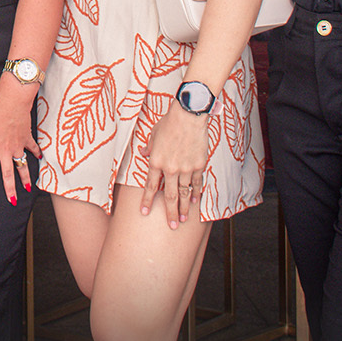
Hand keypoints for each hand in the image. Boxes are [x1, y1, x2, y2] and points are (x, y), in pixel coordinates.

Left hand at [0, 80, 38, 206]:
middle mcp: (5, 150)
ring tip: (28, 188)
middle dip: (10, 189)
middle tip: (12, 201)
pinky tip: (39, 158)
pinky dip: (36, 153)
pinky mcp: (27, 138)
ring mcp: (18, 146)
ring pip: (22, 166)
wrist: (12, 102)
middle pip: (8, 174)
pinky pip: (32, 148)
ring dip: (26, 178)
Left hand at [140, 103, 208, 228]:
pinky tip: (195, 201)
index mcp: (156, 161)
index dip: (146, 200)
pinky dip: (196, 193)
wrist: (189, 115)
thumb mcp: (153, 134)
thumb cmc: (170, 122)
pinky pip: (196, 183)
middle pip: (169, 195)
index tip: (144, 212)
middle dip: (170, 212)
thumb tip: (143, 153)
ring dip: (184, 207)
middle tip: (172, 225)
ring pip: (184, 193)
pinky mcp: (198, 165)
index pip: (150, 186)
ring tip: (184, 219)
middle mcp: (170, 168)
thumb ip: (149, 148)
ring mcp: (185, 168)